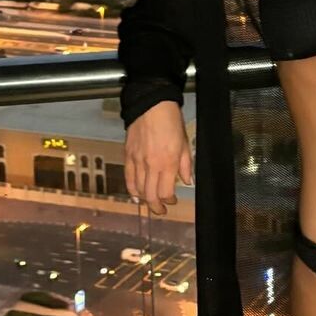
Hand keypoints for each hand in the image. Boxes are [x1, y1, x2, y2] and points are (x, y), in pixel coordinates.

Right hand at [123, 100, 192, 215]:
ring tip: (150, 203)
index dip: (169, 201)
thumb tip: (187, 181)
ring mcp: (138, 161)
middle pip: (150, 195)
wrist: (152, 104)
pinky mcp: (128, 155)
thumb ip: (186, 165)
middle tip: (160, 210)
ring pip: (138, 190)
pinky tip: (135, 195)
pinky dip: (131, 189)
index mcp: (168, 162)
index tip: (173, 200)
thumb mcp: (185, 142)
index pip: (166, 192)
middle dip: (156, 207)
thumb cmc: (171, 120)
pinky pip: (128, 178)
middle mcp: (152, 164)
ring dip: (145, 199)